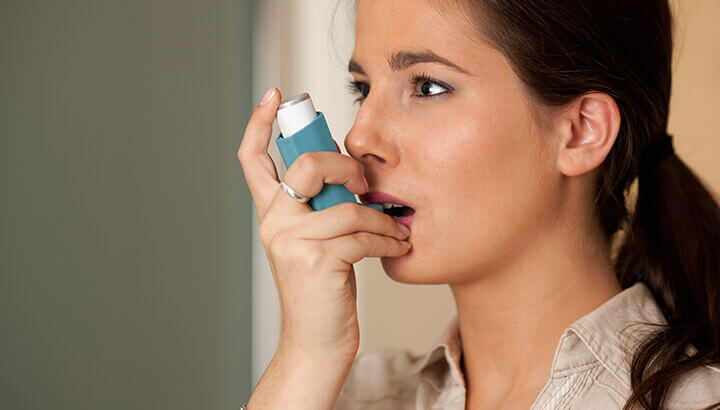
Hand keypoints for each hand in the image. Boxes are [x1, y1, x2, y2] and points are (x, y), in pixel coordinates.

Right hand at [237, 87, 410, 358]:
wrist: (317, 339)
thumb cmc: (323, 287)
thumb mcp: (313, 239)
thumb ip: (320, 204)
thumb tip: (348, 168)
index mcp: (271, 212)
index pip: (253, 159)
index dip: (259, 123)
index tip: (275, 96)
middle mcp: (274, 222)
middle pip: (306, 166)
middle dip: (346, 165)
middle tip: (365, 180)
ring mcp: (292, 242)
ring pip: (347, 206)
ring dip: (380, 218)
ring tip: (395, 229)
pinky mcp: (316, 262)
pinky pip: (362, 235)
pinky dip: (387, 239)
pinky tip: (397, 245)